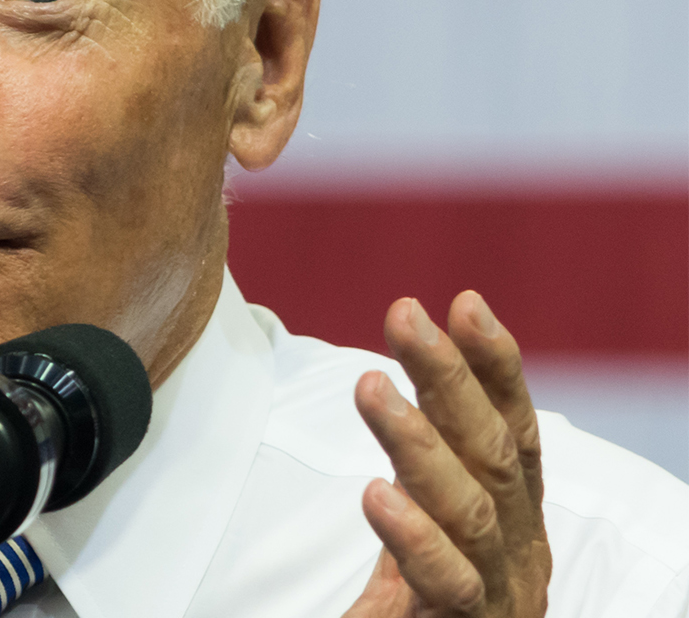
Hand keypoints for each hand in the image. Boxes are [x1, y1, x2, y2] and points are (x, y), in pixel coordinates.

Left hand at [345, 292, 549, 616]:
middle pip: (496, 454)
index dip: (494, 367)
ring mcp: (502, 598)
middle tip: (403, 314)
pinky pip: (451, 586)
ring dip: (421, 442)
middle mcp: (521, 554)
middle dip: (452, 379)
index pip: (514, 430)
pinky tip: (378, 496)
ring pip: (474, 511)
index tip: (459, 302)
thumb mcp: (417, 538)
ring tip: (369, 386)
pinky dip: (416, 539)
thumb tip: (380, 383)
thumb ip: (414, 477)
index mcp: (514, 522)